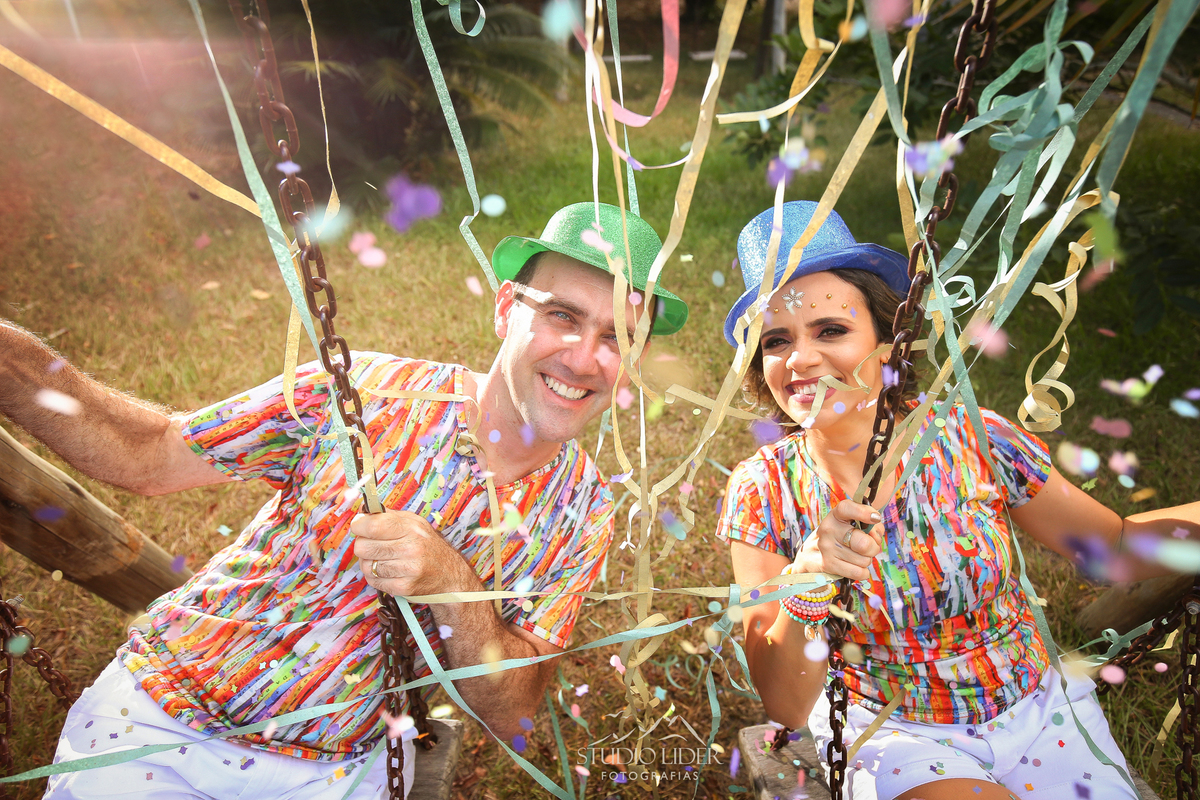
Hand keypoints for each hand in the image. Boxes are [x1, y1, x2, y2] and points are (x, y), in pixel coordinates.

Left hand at [350, 510, 478, 596]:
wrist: (450, 575)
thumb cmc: (428, 547)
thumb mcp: (415, 523)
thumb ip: (389, 517)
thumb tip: (362, 514)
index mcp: (411, 529)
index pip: (372, 526)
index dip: (359, 525)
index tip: (359, 526)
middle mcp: (410, 548)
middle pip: (363, 547)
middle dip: (362, 545)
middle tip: (371, 544)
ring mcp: (407, 570)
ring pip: (366, 565)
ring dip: (368, 562)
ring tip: (381, 559)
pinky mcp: (403, 587)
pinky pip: (373, 580)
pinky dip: (376, 576)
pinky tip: (387, 571)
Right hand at [792, 499, 883, 581]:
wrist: (811, 556)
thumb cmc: (840, 537)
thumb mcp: (852, 525)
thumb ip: (870, 526)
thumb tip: (876, 536)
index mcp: (836, 516)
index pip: (847, 508)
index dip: (864, 512)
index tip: (875, 518)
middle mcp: (829, 529)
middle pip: (863, 543)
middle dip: (874, 548)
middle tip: (869, 547)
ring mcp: (827, 548)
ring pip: (864, 560)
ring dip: (866, 560)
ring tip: (856, 556)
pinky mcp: (828, 565)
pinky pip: (858, 572)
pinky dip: (863, 572)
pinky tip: (855, 566)